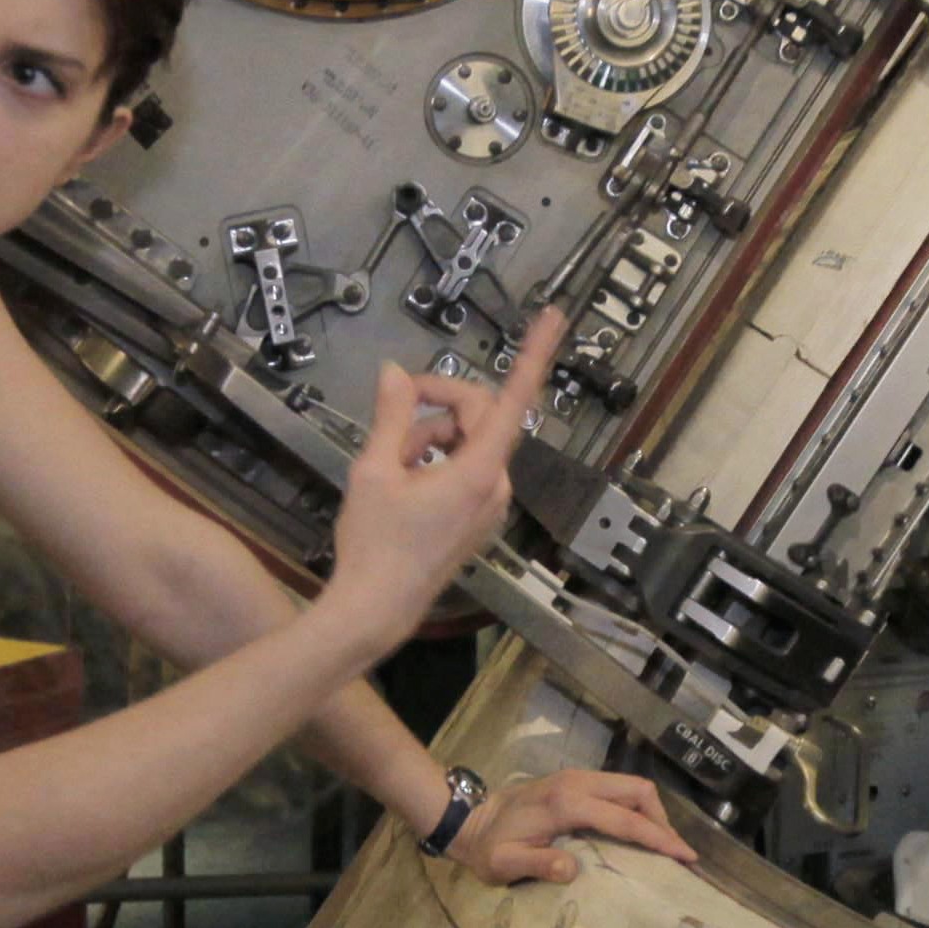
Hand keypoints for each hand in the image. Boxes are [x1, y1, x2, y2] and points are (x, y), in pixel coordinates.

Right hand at [329, 308, 562, 631]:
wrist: (376, 608)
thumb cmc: (375, 545)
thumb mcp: (374, 470)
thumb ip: (391, 415)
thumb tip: (396, 373)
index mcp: (477, 472)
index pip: (513, 400)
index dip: (533, 354)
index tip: (554, 319)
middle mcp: (494, 486)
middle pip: (480, 416)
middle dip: (438, 406)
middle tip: (395, 406)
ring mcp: (489, 504)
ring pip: (467, 442)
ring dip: (430, 437)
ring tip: (390, 463)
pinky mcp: (478, 517)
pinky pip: (465, 468)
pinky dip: (436, 461)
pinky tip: (403, 480)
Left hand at [440, 767, 700, 887]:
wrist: (469, 819)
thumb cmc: (487, 847)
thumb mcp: (504, 863)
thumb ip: (537, 865)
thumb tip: (573, 871)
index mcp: (566, 803)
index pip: (625, 818)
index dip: (658, 838)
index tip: (685, 856)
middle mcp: (577, 783)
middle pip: (637, 790)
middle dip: (662, 820)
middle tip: (675, 853)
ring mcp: (577, 778)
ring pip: (630, 786)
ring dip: (651, 813)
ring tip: (661, 846)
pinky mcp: (575, 782)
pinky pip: (617, 790)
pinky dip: (635, 808)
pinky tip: (637, 833)